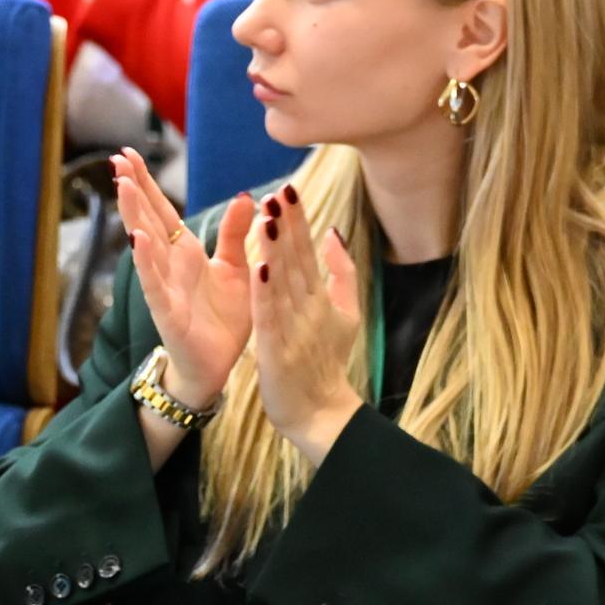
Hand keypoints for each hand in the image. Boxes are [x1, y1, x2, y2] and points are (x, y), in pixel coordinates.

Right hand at [111, 147, 253, 407]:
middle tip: (118, 158)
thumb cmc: (222, 318)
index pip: (162, 210)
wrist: (216, 366)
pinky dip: (146, 262)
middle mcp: (170, 265)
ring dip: (134, 216)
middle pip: (148, 220)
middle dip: (134, 190)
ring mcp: (165, 287)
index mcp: (186, 252)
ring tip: (124, 186)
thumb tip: (247, 196)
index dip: (146, 183)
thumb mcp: (235, 269)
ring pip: (146, 246)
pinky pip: (155, 284)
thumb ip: (236, 234)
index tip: (129, 152)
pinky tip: (137, 239)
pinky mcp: (167, 313)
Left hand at [249, 181, 366, 466]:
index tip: (289, 190)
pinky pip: (269, 315)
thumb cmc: (326, 362)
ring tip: (268, 217)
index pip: (308, 253)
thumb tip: (334, 233)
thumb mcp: (346, 314)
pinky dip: (265, 291)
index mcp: (320, 298)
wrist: (321, 413)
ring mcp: (294, 328)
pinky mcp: (277, 349)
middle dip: (286, 226)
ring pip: (282, 282)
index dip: (298, 222)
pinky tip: (259, 266)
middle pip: (296, 261)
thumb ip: (342, 272)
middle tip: (279, 193)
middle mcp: (309, 308)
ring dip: (275, 248)